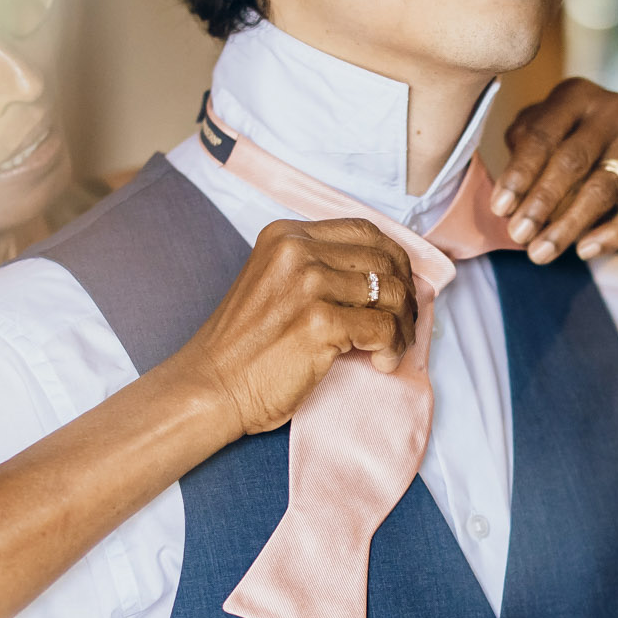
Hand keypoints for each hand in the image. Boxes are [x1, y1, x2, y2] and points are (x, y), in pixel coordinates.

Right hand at [167, 217, 416, 436]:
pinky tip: (381, 363)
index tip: (401, 289)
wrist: (210, 386)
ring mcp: (308, 284)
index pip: (365, 231)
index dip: (395, 261)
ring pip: (391, 293)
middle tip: (406, 325)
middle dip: (406, 295)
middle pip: (385, 260)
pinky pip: (383, 328)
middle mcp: (297, 251)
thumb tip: (386, 278)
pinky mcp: (319, 322)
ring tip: (392, 349)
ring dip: (402, 327)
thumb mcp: (275, 283)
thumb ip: (320, 269)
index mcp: (286, 236)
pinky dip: (392, 349)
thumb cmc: (245, 347)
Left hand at [492, 77, 617, 264]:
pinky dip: (609, 235)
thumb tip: (506, 198)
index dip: (520, 174)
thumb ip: (521, 153)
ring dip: (568, 226)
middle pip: (572, 161)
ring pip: (602, 189)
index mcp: (576, 95)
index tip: (500, 209)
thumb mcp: (540, 133)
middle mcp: (613, 110)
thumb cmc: (566, 140)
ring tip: (541, 252)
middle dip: (541, 202)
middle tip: (519, 234)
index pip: (543, 135)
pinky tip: (584, 251)